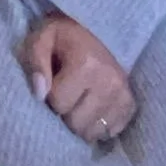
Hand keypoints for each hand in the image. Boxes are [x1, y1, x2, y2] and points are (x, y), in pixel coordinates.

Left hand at [21, 14, 135, 145]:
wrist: (95, 32)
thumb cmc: (63, 37)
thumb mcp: (42, 39)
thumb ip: (36, 63)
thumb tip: (39, 94)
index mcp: (86, 64)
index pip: (59, 103)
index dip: (50, 95)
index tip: (53, 82)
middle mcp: (109, 82)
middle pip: (76, 123)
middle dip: (65, 112)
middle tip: (65, 93)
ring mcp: (123, 96)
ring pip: (93, 133)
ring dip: (80, 122)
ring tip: (78, 101)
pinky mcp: (130, 106)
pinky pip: (109, 133)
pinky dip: (97, 125)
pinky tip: (92, 108)